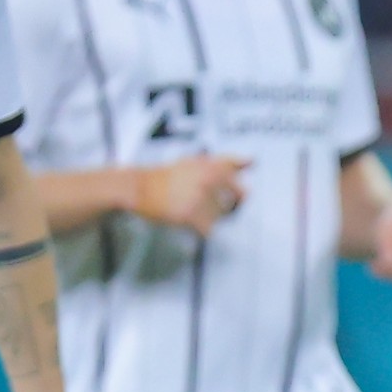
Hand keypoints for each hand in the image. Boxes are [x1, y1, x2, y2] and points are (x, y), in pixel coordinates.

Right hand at [131, 155, 246, 234]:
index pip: (241, 189)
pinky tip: (187, 220)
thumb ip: (227, 162)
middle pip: (234, 205)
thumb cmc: (170, 175)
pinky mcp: (189, 214)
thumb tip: (252, 161)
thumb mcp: (199, 161)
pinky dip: (200, 230)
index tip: (226, 197)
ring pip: (220, 218)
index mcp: (214, 166)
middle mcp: (209, 180)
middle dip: (226, 208)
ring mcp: (200, 197)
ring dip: (209, 218)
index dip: (235, 196)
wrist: (139, 187)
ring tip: (190, 208)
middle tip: (204, 204)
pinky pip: (207, 230)